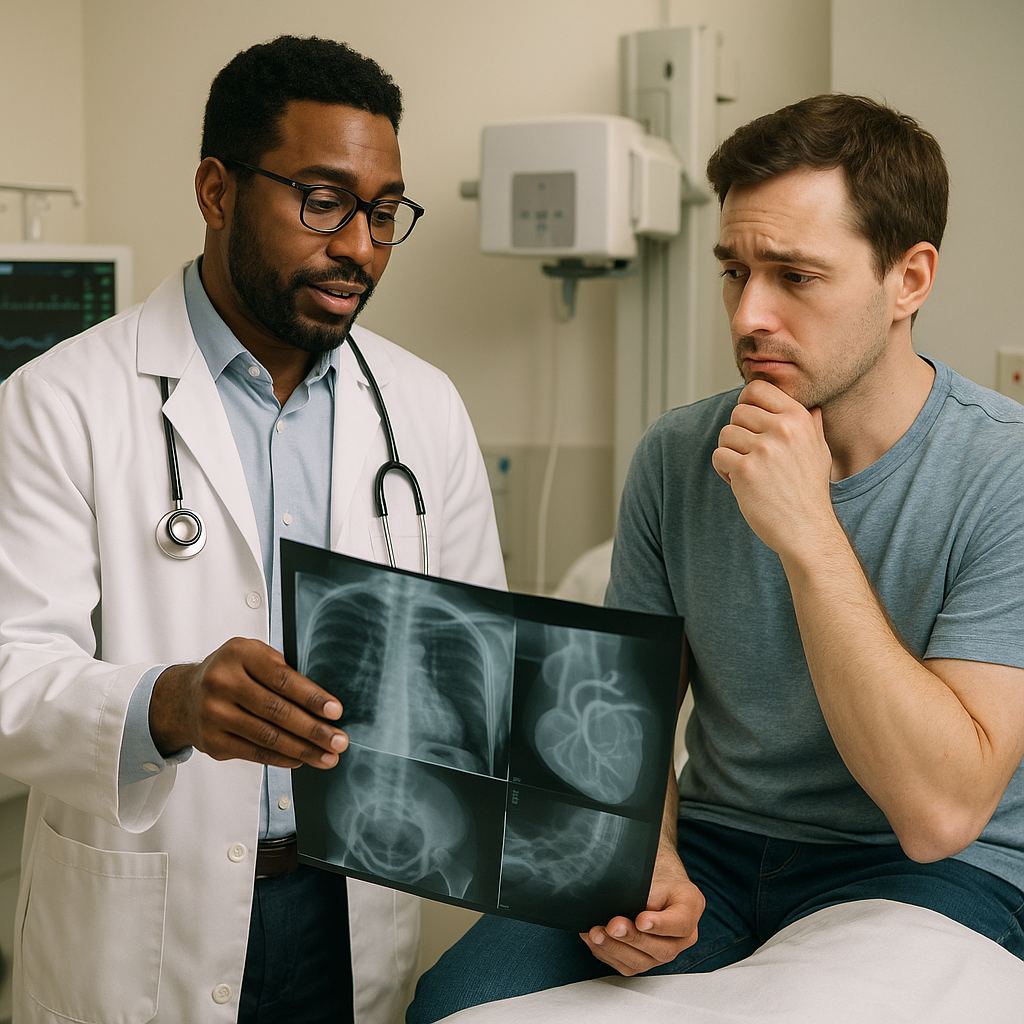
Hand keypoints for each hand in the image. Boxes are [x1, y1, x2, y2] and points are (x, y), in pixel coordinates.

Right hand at [149, 637, 346, 768]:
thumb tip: (323, 706)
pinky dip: (282, 758)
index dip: (312, 697)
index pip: (283, 679)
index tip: (335, 711)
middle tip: (339, 741)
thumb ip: (282, 672)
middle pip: (277, 711)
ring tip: (327, 756)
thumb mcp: (253, 656)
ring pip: (268, 737)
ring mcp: (214, 714)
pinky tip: (301, 759)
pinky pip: (255, 753)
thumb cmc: (231, 673)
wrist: (183, 697)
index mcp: (239, 654)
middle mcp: (223, 682)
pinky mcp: (212, 741)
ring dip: (303, 750)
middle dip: (314, 729)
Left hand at [580, 841, 704, 975]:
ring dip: (615, 949)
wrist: (651, 882)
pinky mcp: (645, 960)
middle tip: (613, 926)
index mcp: (690, 907)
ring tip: (597, 933)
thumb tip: (621, 904)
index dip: (660, 925)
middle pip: (662, 948)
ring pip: (642, 962)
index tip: (641, 920)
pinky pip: (626, 966)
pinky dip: (607, 954)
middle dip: (632, 938)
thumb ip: (643, 891)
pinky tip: (596, 941)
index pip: (681, 923)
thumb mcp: (653, 874)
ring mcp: (664, 951)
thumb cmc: (653, 874)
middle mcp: (682, 936)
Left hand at [711, 380, 834, 554]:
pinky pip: (719, 456)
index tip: (747, 422)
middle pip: (737, 412)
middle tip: (749, 455)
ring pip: (725, 434)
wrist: (806, 529)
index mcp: (799, 419)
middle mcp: (783, 429)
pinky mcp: (746, 469)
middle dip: (737, 433)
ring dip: (730, 453)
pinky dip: (724, 470)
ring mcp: (764, 449)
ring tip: (747, 471)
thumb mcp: (819, 452)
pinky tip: (739, 483)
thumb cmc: (810, 491)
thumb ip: (811, 426)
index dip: (745, 403)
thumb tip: (812, 407)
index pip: (757, 389)